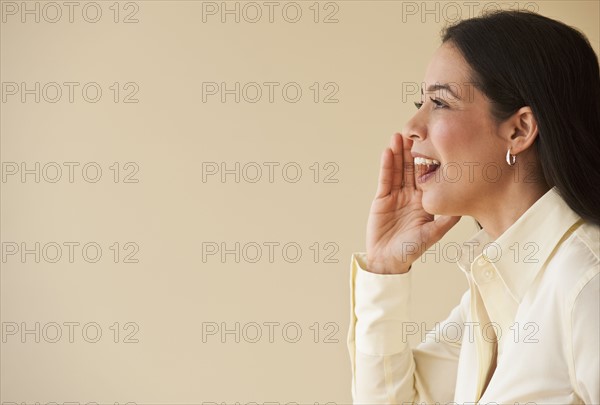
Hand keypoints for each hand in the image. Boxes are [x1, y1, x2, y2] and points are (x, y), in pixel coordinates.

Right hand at [365, 133, 460, 273]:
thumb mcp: (433, 233)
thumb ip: (446, 220)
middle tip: (414, 132)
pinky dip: (386, 165)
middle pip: (411, 168)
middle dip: (412, 150)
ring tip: (398, 136)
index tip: (434, 142)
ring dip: (398, 153)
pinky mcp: (382, 198)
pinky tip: (387, 152)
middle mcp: (411, 195)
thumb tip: (465, 207)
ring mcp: (396, 195)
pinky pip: (385, 179)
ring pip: (397, 170)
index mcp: (425, 201)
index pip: (428, 175)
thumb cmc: (410, 250)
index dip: (430, 159)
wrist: (387, 260)